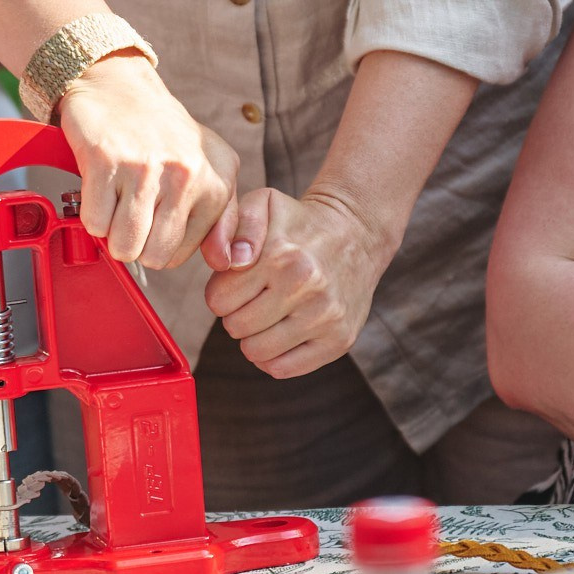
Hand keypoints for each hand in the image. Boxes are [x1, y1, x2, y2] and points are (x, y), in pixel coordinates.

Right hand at [57, 53, 237, 267]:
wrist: (118, 86)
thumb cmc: (163, 134)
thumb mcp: (209, 170)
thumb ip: (223, 220)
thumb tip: (226, 261)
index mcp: (216, 183)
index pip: (181, 255)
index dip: (159, 243)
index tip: (154, 215)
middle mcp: (187, 174)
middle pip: (154, 256)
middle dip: (135, 242)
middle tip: (132, 211)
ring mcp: (146, 167)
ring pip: (123, 244)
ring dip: (111, 231)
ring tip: (117, 200)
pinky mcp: (107, 161)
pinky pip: (94, 222)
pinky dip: (90, 212)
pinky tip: (101, 187)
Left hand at [201, 185, 394, 377]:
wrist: (356, 234)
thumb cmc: (298, 222)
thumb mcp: (262, 204)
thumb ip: (233, 226)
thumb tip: (230, 262)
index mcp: (282, 255)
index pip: (218, 300)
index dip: (220, 291)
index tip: (238, 282)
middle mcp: (307, 287)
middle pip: (235, 327)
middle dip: (236, 314)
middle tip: (254, 297)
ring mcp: (326, 317)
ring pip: (256, 352)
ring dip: (253, 337)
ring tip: (268, 314)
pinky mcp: (339, 340)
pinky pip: (283, 369)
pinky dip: (273, 357)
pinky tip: (281, 333)